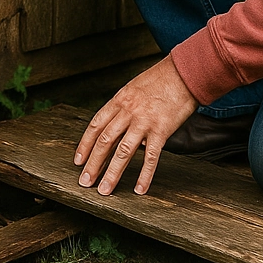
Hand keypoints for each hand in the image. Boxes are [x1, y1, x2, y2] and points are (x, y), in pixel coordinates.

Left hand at [73, 55, 197, 195]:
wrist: (184, 72)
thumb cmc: (161, 79)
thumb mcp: (134, 88)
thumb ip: (124, 107)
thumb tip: (118, 127)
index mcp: (120, 100)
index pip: (96, 125)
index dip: (85, 144)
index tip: (78, 160)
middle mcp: (128, 111)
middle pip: (105, 141)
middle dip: (93, 164)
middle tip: (85, 181)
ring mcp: (144, 121)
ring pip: (123, 152)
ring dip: (112, 173)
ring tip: (104, 190)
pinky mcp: (161, 130)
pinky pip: (151, 157)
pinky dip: (144, 175)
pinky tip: (139, 189)